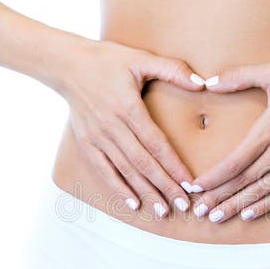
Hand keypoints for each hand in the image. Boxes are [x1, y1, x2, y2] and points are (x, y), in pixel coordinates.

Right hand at [53, 36, 207, 216]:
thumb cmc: (108, 60)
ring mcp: (98, 137)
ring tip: (163, 210)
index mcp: (128, 108)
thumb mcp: (141, 58)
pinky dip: (118, 188)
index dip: (174, 165)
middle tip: (184, 205)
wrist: (66, 65)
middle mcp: (112, 127)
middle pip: (143, 163)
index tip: (191, 183)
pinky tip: (133, 202)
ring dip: (145, 192)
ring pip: (126, 170)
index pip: (156, 143)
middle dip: (165, 186)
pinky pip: (104, 170)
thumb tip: (202, 82)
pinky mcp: (87, 143)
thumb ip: (173, 70)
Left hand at [190, 54, 269, 222]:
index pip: (234, 162)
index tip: (195, 187)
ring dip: (238, 206)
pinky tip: (249, 214)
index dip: (213, 178)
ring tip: (217, 218)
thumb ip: (239, 77)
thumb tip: (208, 82)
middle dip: (219, 198)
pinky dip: (266, 205)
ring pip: (263, 192)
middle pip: (244, 182)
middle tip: (200, 211)